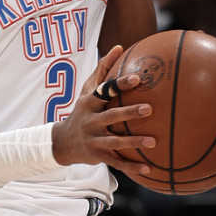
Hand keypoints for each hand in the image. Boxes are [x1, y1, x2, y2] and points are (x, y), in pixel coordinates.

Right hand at [51, 45, 155, 174]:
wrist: (62, 142)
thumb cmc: (82, 110)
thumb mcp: (87, 90)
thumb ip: (103, 69)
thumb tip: (119, 47)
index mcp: (89, 103)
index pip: (104, 92)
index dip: (119, 85)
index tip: (137, 78)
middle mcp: (90, 121)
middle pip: (110, 117)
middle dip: (128, 113)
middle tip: (149, 109)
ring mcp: (93, 140)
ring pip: (114, 142)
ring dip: (133, 142)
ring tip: (153, 142)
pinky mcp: (97, 156)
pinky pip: (116, 162)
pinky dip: (131, 166)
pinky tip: (149, 168)